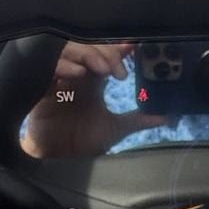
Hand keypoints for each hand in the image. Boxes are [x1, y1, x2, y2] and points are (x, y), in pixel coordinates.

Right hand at [22, 41, 162, 157]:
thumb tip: (164, 117)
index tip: (133, 48)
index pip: (106, 56)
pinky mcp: (44, 89)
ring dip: (89, 55)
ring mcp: (60, 80)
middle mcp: (78, 76)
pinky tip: (78, 73)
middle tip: (118, 68)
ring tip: (103, 69)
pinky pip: (51, 68)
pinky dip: (65, 66)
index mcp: (94, 82)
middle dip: (106, 52)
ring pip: (71, 52)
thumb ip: (138, 120)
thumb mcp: (115, 130)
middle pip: (89, 47)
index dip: (119, 49)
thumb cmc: (82, 142)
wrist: (58, 161)